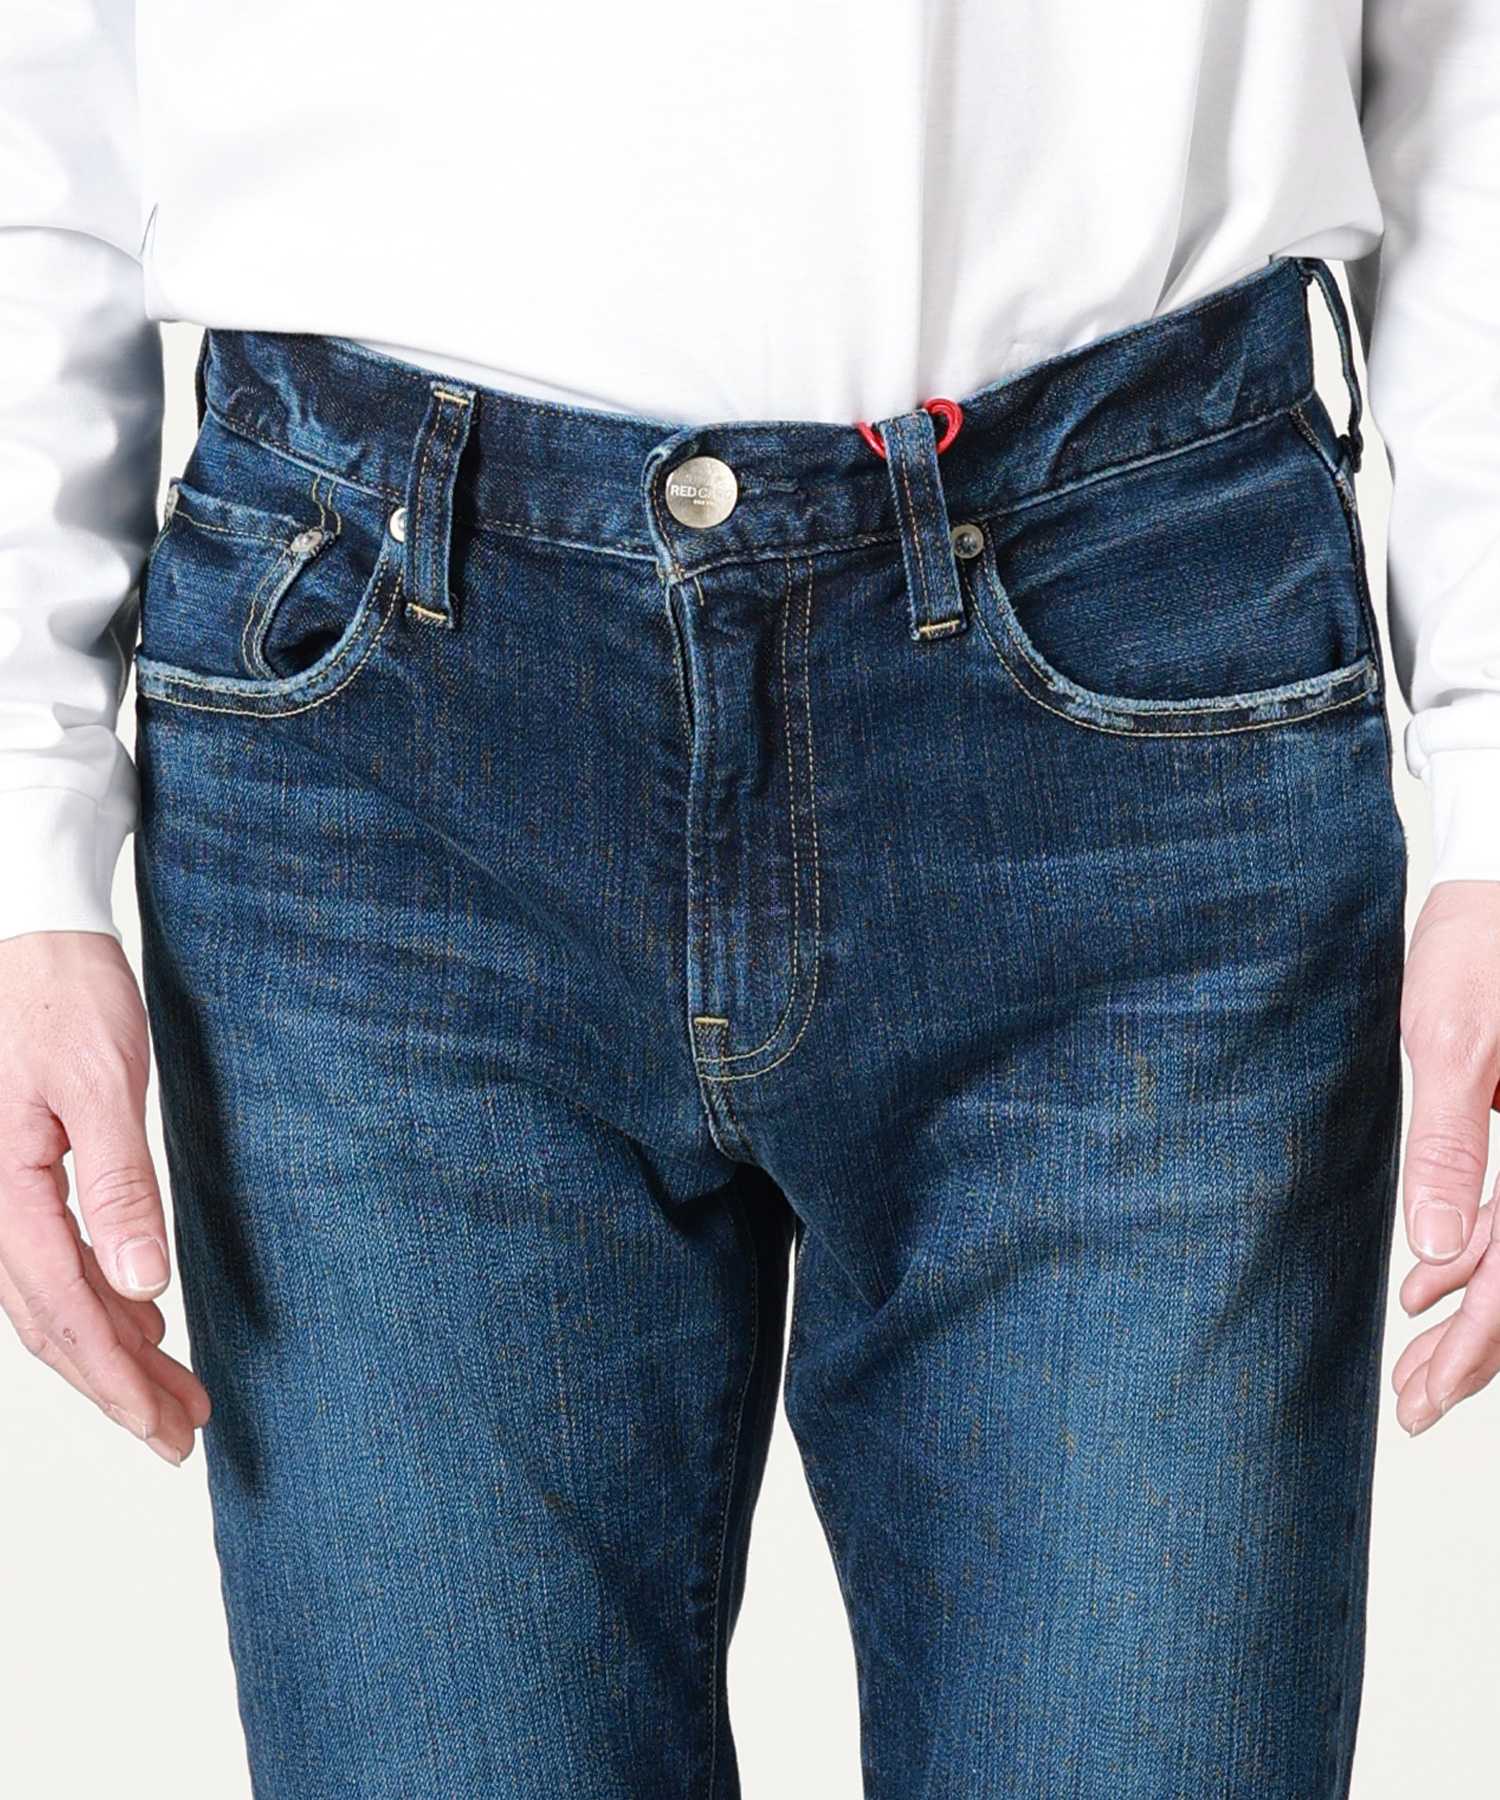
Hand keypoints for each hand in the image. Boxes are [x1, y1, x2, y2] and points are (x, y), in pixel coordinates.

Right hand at [0, 931, 209, 1463]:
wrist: (32, 934)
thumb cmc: (65, 997)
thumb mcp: (105, 1084)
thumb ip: (119, 1184)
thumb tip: (142, 1284)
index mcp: (3, 1192)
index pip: (65, 1311)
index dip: (118, 1378)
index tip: (168, 1426)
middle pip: (54, 1323)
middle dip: (119, 1384)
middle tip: (182, 1432)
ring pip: (52, 1298)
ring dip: (114, 1348)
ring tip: (175, 1389)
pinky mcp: (18, 1174)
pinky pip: (52, 1258)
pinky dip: (98, 1298)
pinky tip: (141, 1315)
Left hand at [1392, 881, 1499, 1434]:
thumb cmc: (1485, 946)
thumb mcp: (1456, 1038)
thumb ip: (1450, 1144)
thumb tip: (1432, 1252)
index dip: (1480, 1345)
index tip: (1428, 1399)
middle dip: (1472, 1351)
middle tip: (1414, 1410)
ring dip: (1469, 1313)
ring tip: (1414, 1370)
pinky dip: (1471, 1253)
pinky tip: (1426, 1290)